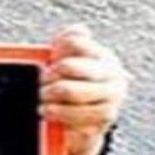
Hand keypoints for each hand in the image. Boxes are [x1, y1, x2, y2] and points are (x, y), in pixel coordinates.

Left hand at [39, 24, 131, 154]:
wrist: (87, 125)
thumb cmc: (76, 87)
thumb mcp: (71, 62)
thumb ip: (69, 41)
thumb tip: (78, 30)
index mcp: (104, 57)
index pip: (75, 41)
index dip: (56, 50)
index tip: (50, 61)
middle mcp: (113, 75)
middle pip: (69, 66)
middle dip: (49, 75)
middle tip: (42, 82)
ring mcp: (112, 98)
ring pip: (70, 91)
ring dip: (49, 96)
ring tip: (43, 98)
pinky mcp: (105, 119)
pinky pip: (74, 114)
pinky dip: (56, 113)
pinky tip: (47, 111)